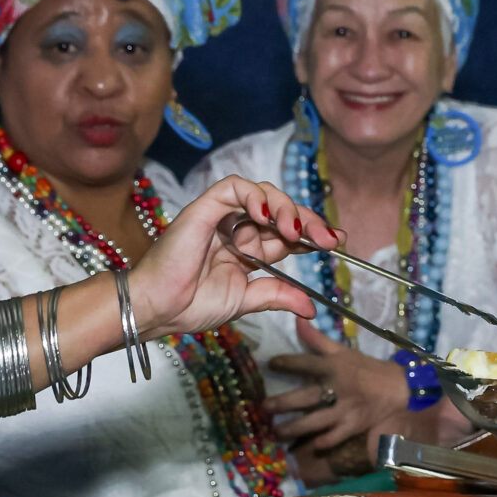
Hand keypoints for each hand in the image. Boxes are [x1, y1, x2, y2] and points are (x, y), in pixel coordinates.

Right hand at [131, 176, 337, 340]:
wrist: (160, 309)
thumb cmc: (191, 305)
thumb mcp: (247, 301)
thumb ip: (277, 296)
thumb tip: (311, 307)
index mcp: (246, 249)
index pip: (286, 232)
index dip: (313, 232)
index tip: (337, 240)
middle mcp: (236, 228)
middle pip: (281, 210)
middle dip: (308, 220)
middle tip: (327, 238)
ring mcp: (221, 216)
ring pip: (262, 193)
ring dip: (285, 208)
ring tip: (294, 230)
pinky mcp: (205, 207)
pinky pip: (234, 187)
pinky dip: (254, 196)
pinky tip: (267, 216)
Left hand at [265, 321, 410, 451]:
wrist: (396, 388)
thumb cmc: (365, 368)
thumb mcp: (342, 351)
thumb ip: (317, 339)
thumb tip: (297, 320)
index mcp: (334, 367)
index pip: (305, 363)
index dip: (285, 362)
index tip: (269, 364)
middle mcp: (337, 388)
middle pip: (304, 397)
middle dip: (281, 403)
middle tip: (263, 407)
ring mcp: (344, 409)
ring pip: (314, 421)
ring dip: (293, 428)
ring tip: (276, 431)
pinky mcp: (353, 426)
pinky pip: (334, 437)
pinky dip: (321, 443)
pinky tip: (308, 446)